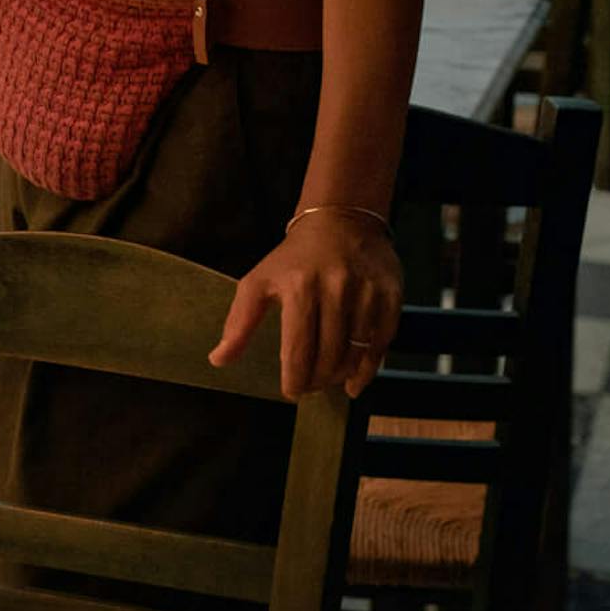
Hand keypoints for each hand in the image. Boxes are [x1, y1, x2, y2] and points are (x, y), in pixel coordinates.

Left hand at [213, 209, 400, 400]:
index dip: (295, 380)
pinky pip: (382, 342)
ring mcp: (366, 291)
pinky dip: (369, 367)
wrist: (341, 219)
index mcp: (299, 287)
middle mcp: (335, 288)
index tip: (292, 391)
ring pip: (355, 353)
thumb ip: (239, 322)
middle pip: (328, 357)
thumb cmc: (295, 257)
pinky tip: (356, 378)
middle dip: (317, 380)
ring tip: (330, 379)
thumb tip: (219, 360)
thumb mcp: (260, 281)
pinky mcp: (390, 294)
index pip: (298, 350)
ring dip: (342, 375)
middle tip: (311, 385)